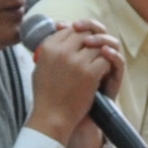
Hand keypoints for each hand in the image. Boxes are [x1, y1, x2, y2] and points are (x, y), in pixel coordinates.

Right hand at [29, 20, 122, 145]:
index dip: (78, 35)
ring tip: (100, 62)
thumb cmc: (45, 95)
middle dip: (91, 42)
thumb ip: (49, 49)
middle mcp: (62, 51)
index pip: (68, 29)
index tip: (82, 44)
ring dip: (101, 53)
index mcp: (48, 47)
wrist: (52, 117)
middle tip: (95, 52)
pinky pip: (105, 59)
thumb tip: (60, 30)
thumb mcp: (40, 67)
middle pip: (84, 34)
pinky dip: (107, 65)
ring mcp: (77, 61)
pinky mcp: (90, 73)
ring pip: (97, 45)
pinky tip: (104, 72)